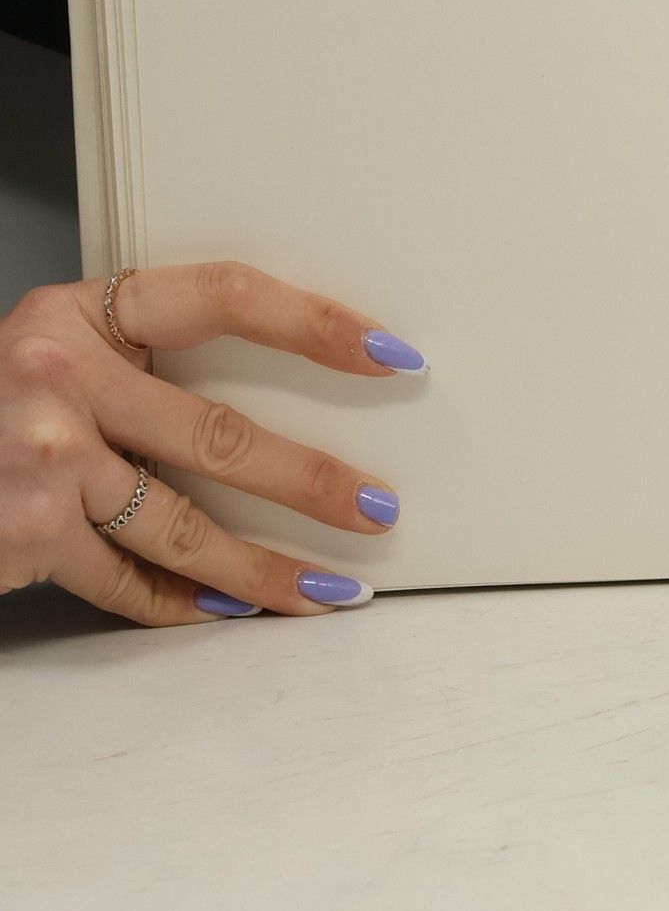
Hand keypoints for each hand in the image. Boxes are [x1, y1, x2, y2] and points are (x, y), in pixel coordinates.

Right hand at [0, 263, 422, 623]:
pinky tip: (231, 614)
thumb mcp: (52, 353)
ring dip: (266, 566)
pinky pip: (127, 577)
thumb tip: (275, 398)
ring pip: (184, 523)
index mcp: (82, 312)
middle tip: (377, 507)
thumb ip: (138, 361)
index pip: (227, 296)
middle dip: (310, 480)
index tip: (390, 354)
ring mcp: (38, 458)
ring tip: (329, 587)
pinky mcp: (23, 533)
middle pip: (218, 430)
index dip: (316, 323)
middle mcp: (58, 373)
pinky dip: (183, 603)